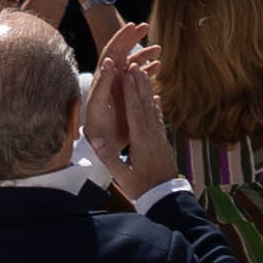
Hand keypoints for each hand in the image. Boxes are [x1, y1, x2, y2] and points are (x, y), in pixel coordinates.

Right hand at [99, 28, 177, 192]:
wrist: (166, 197)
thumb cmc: (142, 188)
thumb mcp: (123, 177)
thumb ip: (110, 158)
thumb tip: (95, 141)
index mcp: (141, 142)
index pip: (135, 112)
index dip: (130, 93)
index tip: (127, 75)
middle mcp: (152, 135)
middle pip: (144, 105)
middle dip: (138, 85)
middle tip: (134, 65)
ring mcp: (159, 136)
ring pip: (152, 109)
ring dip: (146, 90)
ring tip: (143, 73)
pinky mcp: (162, 140)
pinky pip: (157, 118)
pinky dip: (154, 105)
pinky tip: (154, 96)